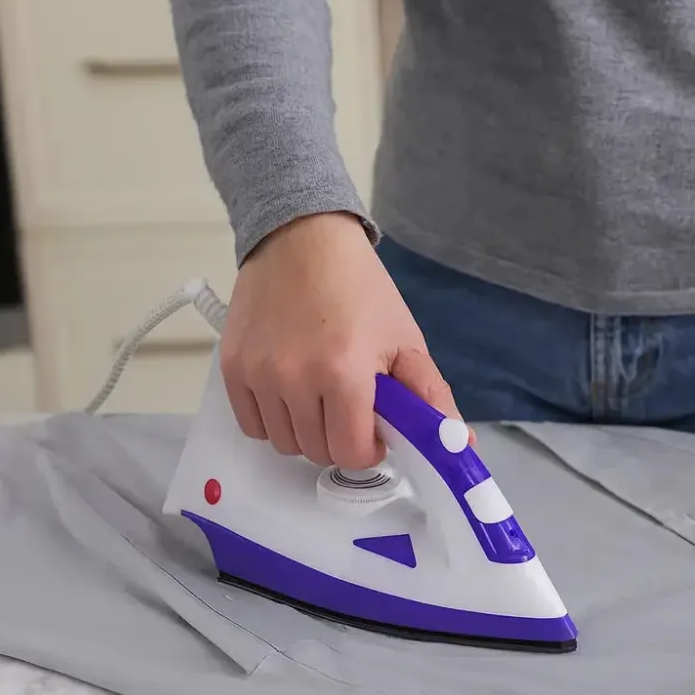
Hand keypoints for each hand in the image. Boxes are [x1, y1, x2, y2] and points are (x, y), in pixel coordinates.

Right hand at [219, 212, 466, 468]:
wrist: (302, 240)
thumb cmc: (360, 289)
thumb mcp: (405, 341)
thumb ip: (431, 398)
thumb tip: (461, 446)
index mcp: (344, 373)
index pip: (352, 453)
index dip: (370, 449)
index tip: (375, 431)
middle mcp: (295, 379)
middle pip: (318, 453)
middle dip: (340, 440)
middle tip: (350, 409)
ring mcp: (259, 374)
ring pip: (284, 444)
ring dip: (306, 433)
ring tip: (320, 398)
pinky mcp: (232, 367)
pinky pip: (252, 425)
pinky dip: (273, 421)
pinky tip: (291, 395)